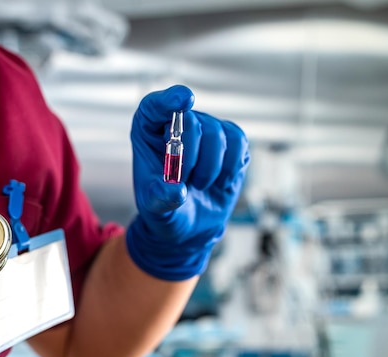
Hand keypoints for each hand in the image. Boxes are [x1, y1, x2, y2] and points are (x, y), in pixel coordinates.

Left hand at [125, 85, 249, 280]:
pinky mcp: (230, 141)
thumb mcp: (155, 209)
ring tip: (199, 185)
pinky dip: (231, 167)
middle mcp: (177, 124)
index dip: (169, 100)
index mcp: (148, 132)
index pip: (155, 106)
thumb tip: (177, 191)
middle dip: (190, 157)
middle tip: (184, 182)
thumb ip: (161, 199)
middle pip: (191, 122)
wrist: (189, 225)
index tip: (185, 100)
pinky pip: (238, 142)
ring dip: (210, 168)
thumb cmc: (165, 209)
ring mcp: (206, 129)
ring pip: (217, 133)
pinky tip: (220, 182)